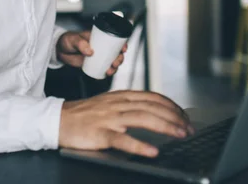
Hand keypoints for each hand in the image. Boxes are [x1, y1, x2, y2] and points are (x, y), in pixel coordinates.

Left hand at [56, 31, 127, 75]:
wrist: (60, 50)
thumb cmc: (68, 40)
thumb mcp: (74, 39)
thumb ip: (81, 43)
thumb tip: (90, 52)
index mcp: (100, 37)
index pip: (115, 40)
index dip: (122, 44)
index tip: (123, 49)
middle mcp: (102, 47)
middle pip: (116, 53)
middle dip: (119, 59)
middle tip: (115, 63)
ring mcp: (99, 56)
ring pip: (112, 62)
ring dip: (115, 67)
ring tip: (110, 71)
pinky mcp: (94, 65)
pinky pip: (104, 69)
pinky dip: (107, 72)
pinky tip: (106, 75)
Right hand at [59, 90, 194, 156]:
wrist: (57, 119)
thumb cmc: (85, 114)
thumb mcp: (110, 103)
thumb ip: (130, 105)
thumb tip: (154, 111)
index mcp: (122, 96)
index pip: (153, 97)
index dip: (172, 106)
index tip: (185, 116)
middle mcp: (119, 104)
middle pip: (153, 107)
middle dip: (175, 117)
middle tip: (189, 128)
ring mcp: (110, 118)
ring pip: (143, 118)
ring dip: (165, 126)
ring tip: (180, 134)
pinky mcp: (100, 133)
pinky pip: (123, 139)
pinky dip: (139, 145)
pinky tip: (152, 151)